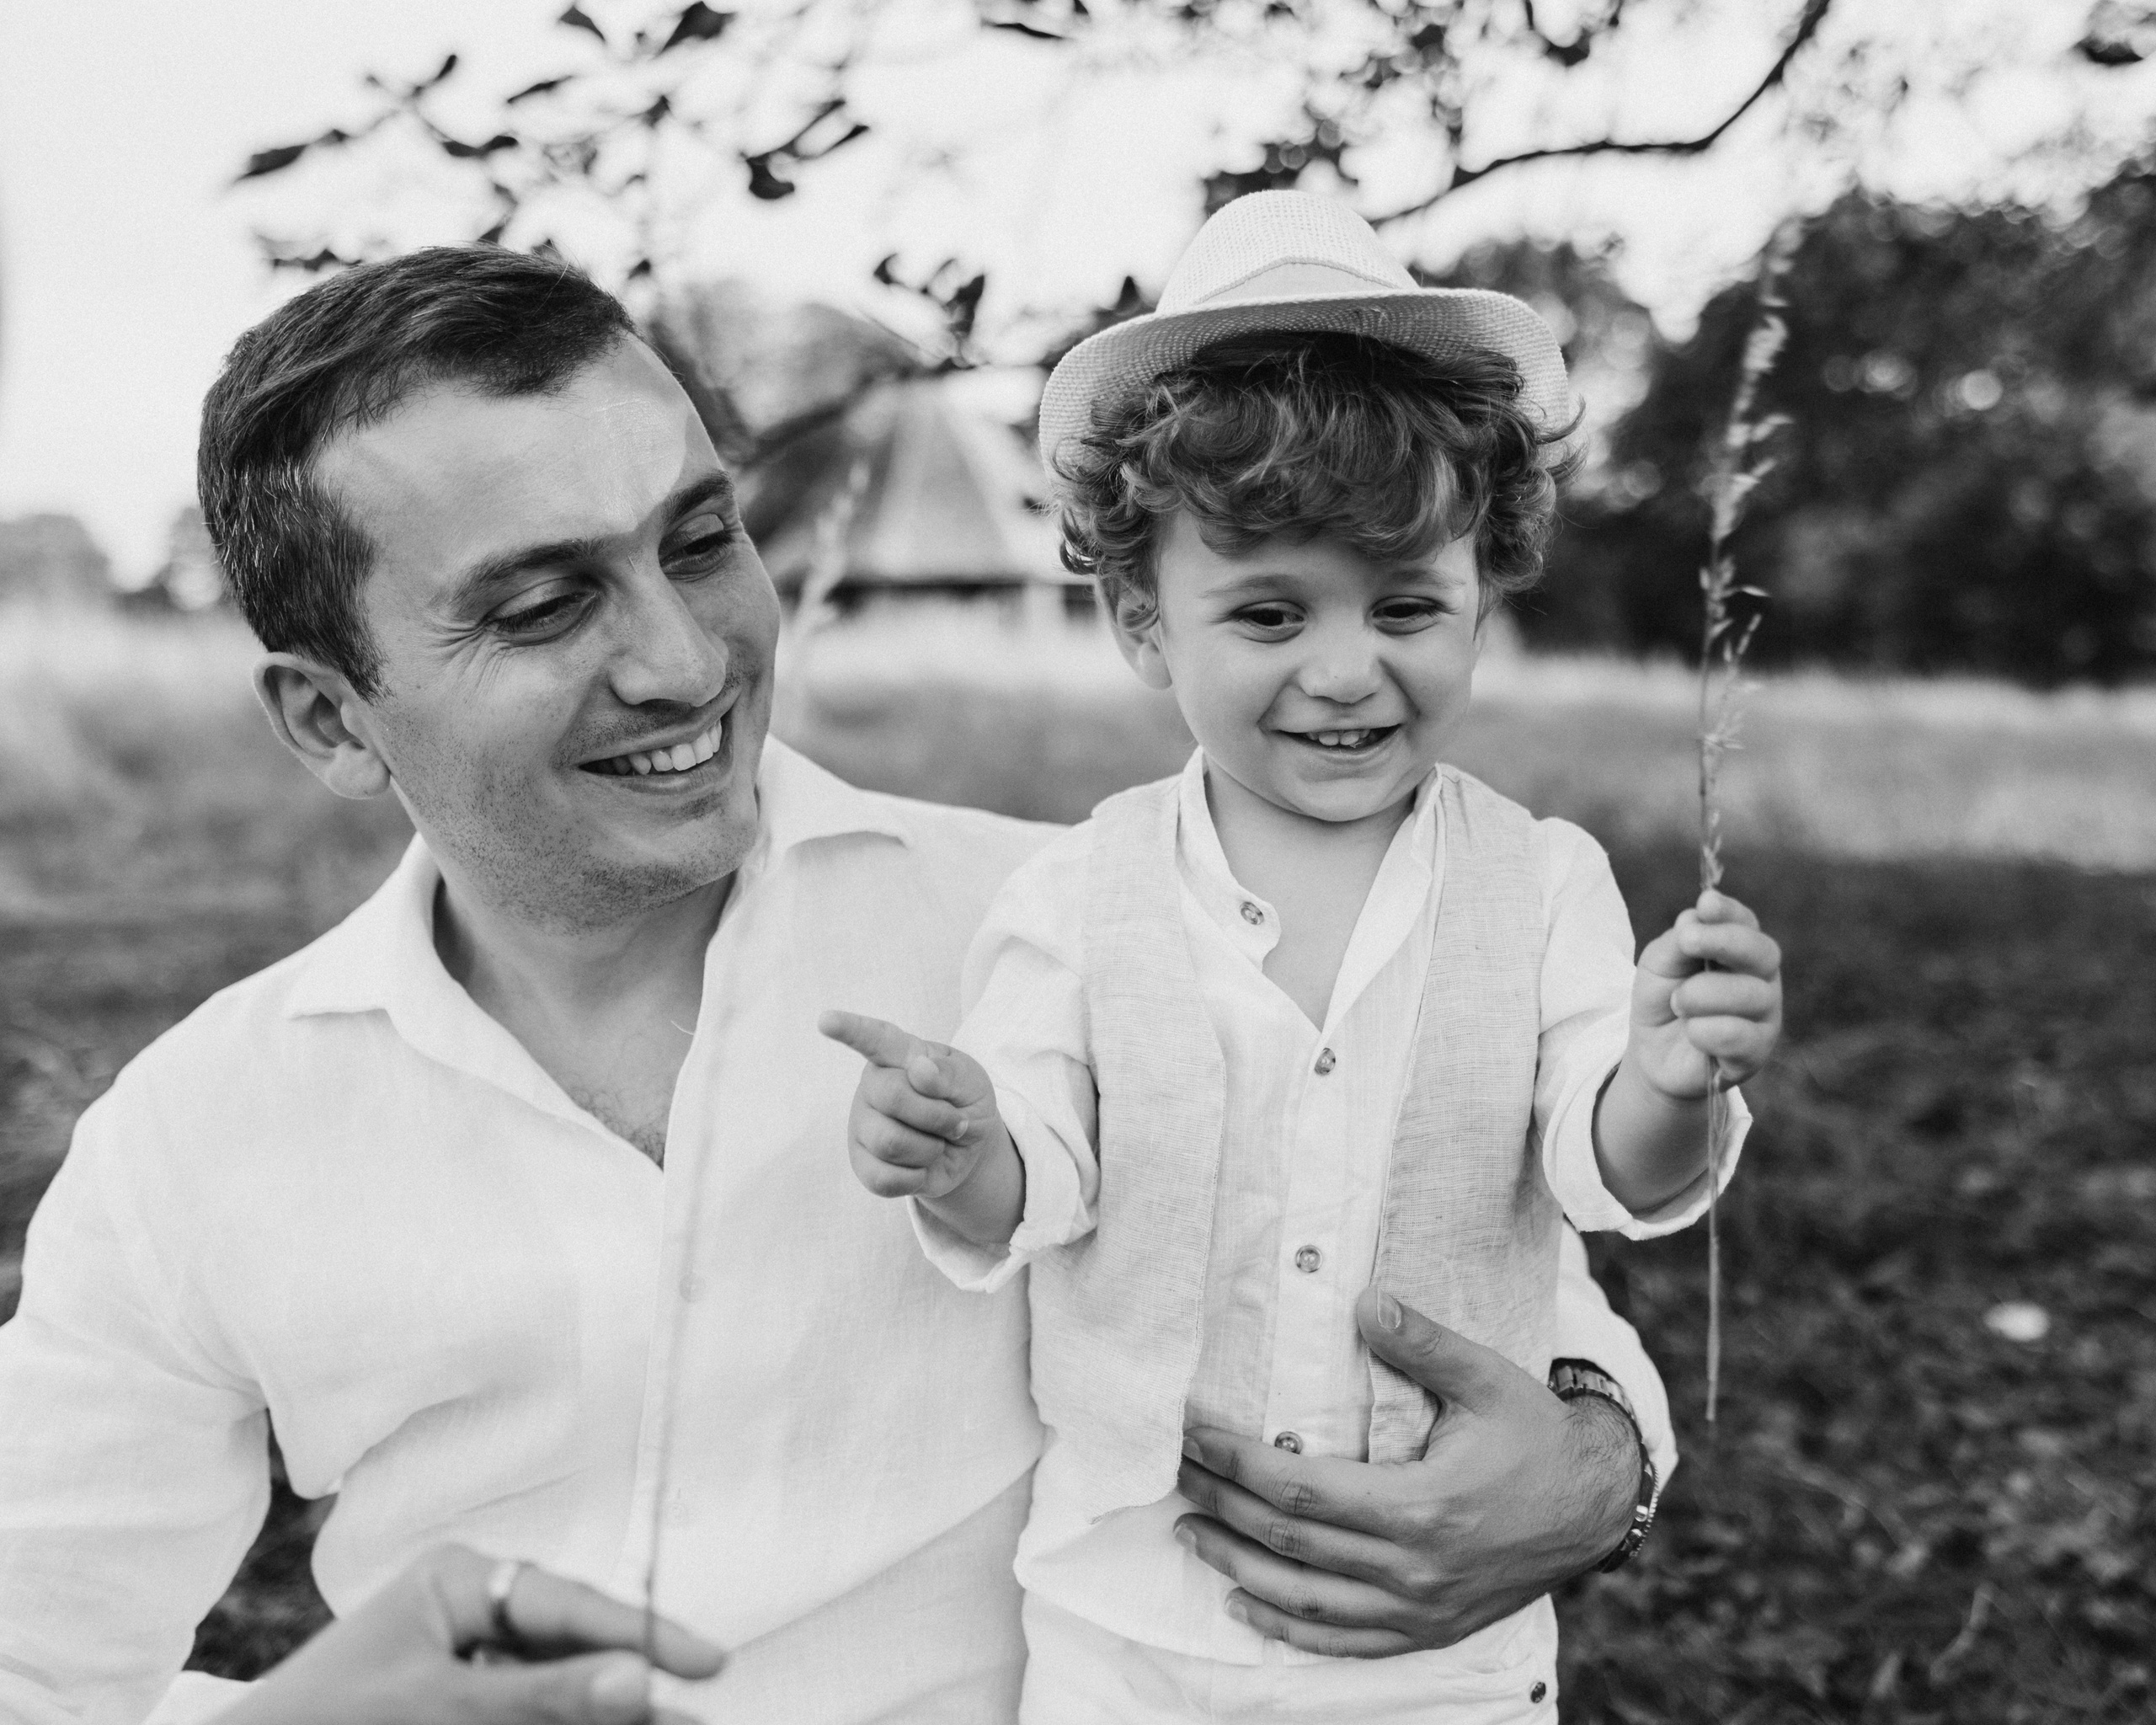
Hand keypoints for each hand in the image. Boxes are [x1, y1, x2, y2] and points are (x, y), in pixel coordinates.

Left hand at [221, 1545, 725, 1724]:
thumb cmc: (329, 1721)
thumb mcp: (443, 1707)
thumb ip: (544, 1697)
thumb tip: (642, 1680)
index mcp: (463, 1580)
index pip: (573, 1604)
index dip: (644, 1636)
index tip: (709, 1664)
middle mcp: (474, 1612)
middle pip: (575, 1647)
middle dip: (634, 1682)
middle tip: (702, 1710)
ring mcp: (468, 1662)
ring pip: (559, 1685)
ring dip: (606, 1707)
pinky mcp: (461, 1704)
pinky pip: (528, 1710)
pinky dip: (567, 1718)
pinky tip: (612, 1722)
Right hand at [818, 1009, 1005, 1201]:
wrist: (967, 1149)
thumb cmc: (965, 1103)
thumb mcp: (972, 1083)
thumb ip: (950, 1074)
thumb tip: (919, 1069)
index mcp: (899, 1056)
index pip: (874, 1039)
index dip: (850, 1029)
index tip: (825, 1020)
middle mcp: (873, 1086)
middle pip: (893, 1097)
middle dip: (937, 1116)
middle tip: (955, 1122)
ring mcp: (863, 1125)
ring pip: (890, 1142)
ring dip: (929, 1149)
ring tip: (936, 1143)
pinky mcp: (862, 1163)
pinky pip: (884, 1179)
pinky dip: (916, 1178)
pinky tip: (921, 1166)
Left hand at [1173, 1290, 1639, 1658]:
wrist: (1595, 1507)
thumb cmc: (1535, 1436)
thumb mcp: (1489, 1380)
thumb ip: (1424, 1343)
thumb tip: (1365, 1299)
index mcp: (1421, 1507)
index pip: (1299, 1488)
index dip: (1236, 1461)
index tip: (1192, 1435)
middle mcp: (1413, 1569)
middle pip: (1288, 1542)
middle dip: (1220, 1505)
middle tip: (1172, 1475)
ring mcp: (1418, 1609)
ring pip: (1303, 1599)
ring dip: (1236, 1569)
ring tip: (1188, 1534)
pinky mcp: (1426, 1630)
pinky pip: (1342, 1641)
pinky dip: (1286, 1629)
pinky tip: (1243, 1607)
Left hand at [1629, 889, 1781, 1099]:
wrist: (1652, 1053)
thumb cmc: (1662, 999)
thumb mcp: (1658, 964)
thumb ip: (1677, 942)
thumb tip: (1696, 916)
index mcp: (1738, 950)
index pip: (1746, 923)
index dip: (1729, 912)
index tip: (1706, 904)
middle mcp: (1760, 978)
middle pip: (1764, 952)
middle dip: (1724, 942)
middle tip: (1687, 941)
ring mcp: (1764, 1015)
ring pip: (1751, 994)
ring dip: (1702, 995)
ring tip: (1677, 1004)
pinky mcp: (1757, 1052)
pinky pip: (1743, 1036)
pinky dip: (1708, 1031)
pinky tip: (1692, 1033)